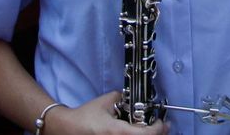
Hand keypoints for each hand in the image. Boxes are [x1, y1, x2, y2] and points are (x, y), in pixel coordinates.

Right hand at [45, 90, 169, 133]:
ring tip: (150, 130)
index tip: (161, 122)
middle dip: (156, 134)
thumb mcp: (107, 100)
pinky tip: (137, 133)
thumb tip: (136, 99)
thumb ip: (124, 98)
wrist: (67, 129)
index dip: (159, 128)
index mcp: (118, 132)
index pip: (147, 134)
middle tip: (162, 127)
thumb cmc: (87, 115)